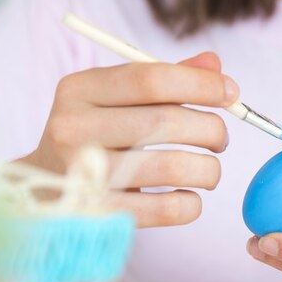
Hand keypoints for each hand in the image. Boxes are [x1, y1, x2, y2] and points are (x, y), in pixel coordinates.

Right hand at [22, 52, 238, 227]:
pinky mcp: (103, 216)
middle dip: (212, 130)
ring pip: (173, 166)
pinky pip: (168, 209)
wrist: (49, 193)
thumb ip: (163, 83)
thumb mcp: (115, 102)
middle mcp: (75, 128)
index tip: (232, 93)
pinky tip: (191, 197)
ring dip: (209, 169)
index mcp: (79, 90)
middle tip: (221, 139)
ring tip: (210, 171)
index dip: (201, 84)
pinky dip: (193, 204)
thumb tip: (215, 66)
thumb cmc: (95, 141)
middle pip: (166, 122)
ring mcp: (86, 175)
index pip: (150, 78)